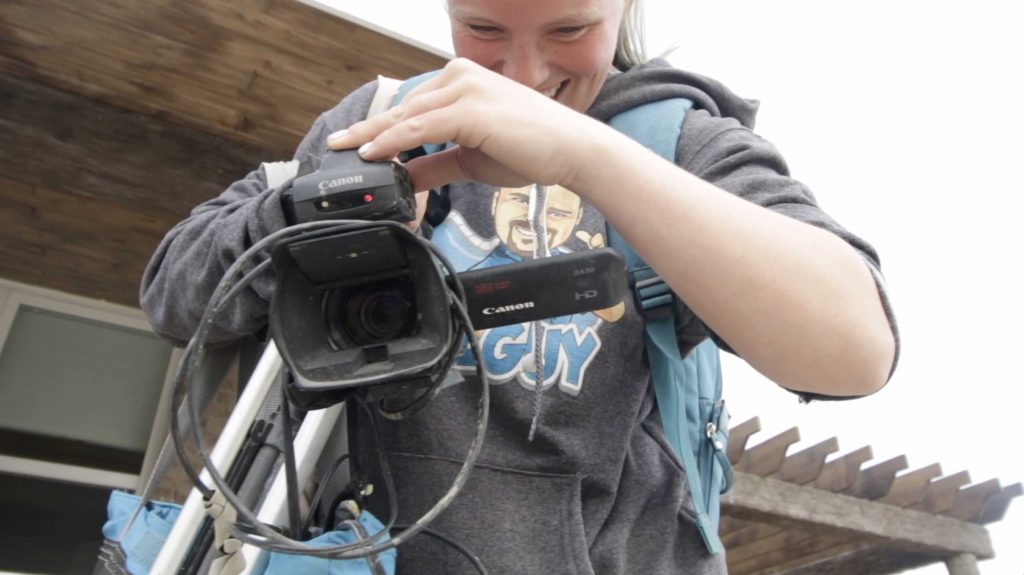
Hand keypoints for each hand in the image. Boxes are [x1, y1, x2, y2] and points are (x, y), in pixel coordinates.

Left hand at [327, 59, 600, 192]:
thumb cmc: (531, 150)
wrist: (572, 151)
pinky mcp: (470, 109)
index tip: (354, 144)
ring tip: (346, 152)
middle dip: (367, 130)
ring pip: (406, 116)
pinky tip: (374, 154)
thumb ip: (436, 164)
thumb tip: (407, 177)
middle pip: (402, 107)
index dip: (380, 127)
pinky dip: (394, 142)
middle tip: (335, 146)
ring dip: (373, 136)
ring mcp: (465, 89)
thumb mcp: (471, 159)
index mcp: (462, 82)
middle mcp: (460, 77)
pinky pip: (421, 128)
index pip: (411, 106)